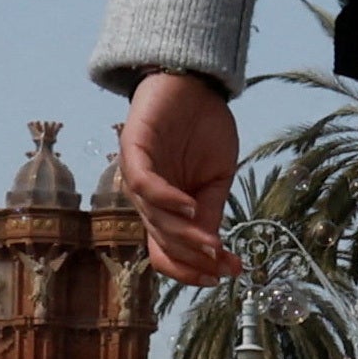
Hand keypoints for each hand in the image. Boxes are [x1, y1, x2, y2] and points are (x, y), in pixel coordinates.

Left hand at [113, 72, 239, 282]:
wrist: (195, 83)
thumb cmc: (204, 128)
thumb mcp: (218, 177)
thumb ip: (211, 211)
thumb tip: (215, 253)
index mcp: (165, 207)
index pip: (167, 251)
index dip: (190, 269)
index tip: (224, 275)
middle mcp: (146, 198)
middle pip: (162, 241)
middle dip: (193, 258)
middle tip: (223, 265)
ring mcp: (137, 175)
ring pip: (154, 218)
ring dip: (183, 235)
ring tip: (212, 245)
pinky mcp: (133, 149)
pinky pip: (144, 184)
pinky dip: (166, 199)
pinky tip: (190, 206)